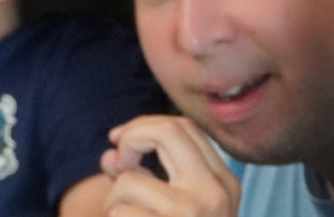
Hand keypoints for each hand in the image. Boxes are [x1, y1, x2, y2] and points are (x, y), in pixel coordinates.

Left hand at [102, 115, 240, 216]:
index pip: (186, 128)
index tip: (121, 141)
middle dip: (132, 138)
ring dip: (113, 200)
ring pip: (130, 180)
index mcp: (224, 183)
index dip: (146, 126)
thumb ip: (147, 180)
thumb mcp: (180, 208)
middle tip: (117, 166)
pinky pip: (119, 211)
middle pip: (168, 130)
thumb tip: (109, 155)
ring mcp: (193, 211)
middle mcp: (214, 191)